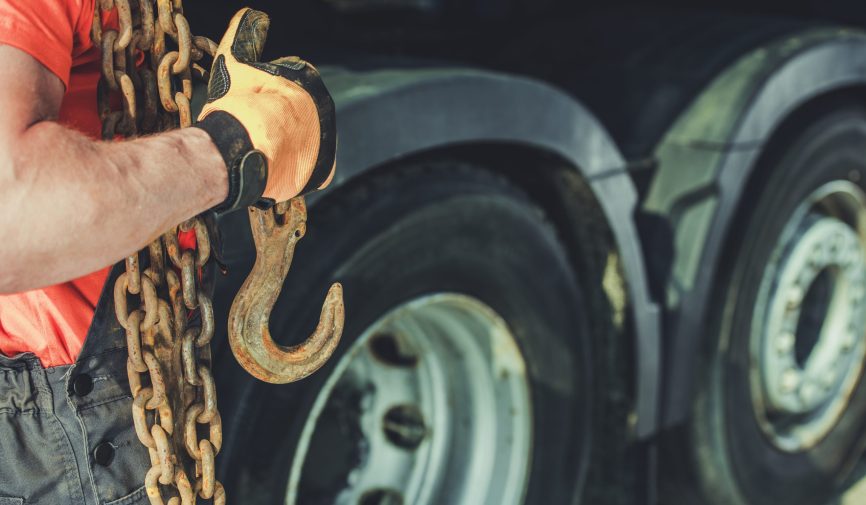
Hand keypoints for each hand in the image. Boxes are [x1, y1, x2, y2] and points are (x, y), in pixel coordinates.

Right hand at [196, 8, 335, 209]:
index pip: (289, 82)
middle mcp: (324, 110)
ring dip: (286, 142)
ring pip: (302, 140)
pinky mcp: (324, 169)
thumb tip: (248, 13)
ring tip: (261, 147)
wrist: (245, 148)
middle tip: (254, 127)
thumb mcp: (235, 60)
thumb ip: (242, 33)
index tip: (252, 101)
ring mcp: (327, 141)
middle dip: (277, 118)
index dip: (266, 92)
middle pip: (297, 113)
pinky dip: (295, 167)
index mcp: (309, 81)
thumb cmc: (239, 103)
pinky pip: (310, 167)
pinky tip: (276, 164)